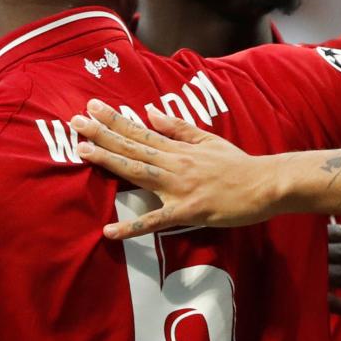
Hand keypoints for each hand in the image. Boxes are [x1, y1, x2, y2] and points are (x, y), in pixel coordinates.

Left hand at [73, 100, 274, 235]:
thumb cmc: (238, 165)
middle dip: (102, 134)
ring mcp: (179, 187)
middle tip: (75, 122)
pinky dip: (132, 226)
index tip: (91, 109)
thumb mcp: (208, 140)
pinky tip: (110, 231)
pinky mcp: (187, 211)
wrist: (265, 184)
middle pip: (133, 147)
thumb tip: (150, 111)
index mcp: (179, 148)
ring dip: (110, 161)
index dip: (114, 120)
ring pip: (139, 171)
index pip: (140, 131)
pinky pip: (155, 221)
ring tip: (84, 152)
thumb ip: (177, 127)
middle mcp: (175, 164)